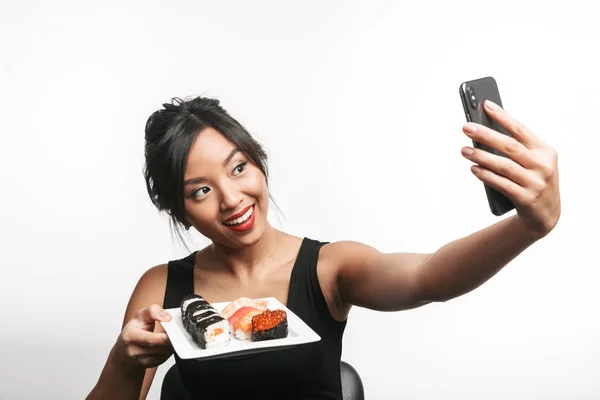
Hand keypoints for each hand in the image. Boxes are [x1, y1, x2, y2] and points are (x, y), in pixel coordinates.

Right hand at [116, 304, 173, 368]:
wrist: (124, 349)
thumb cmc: (134, 330)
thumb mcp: (141, 315)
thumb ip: (153, 311)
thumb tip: (167, 318)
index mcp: (130, 336)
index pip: (151, 339)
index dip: (165, 336)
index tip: (174, 331)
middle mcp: (133, 350)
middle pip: (159, 348)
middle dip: (171, 340)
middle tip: (177, 332)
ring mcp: (140, 360)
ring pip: (163, 354)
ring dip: (171, 346)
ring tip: (172, 337)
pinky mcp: (148, 365)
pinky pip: (163, 359)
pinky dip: (168, 351)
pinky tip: (167, 344)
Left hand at [461, 100, 560, 238]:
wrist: (545, 215)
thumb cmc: (533, 181)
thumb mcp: (533, 162)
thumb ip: (516, 148)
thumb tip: (484, 132)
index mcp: (545, 151)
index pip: (520, 129)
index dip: (502, 117)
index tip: (486, 105)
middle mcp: (543, 165)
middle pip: (509, 146)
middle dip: (486, 135)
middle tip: (466, 127)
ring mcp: (535, 182)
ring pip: (503, 165)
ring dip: (481, 156)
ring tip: (464, 150)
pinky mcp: (526, 198)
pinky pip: (501, 184)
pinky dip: (486, 175)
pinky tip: (473, 169)